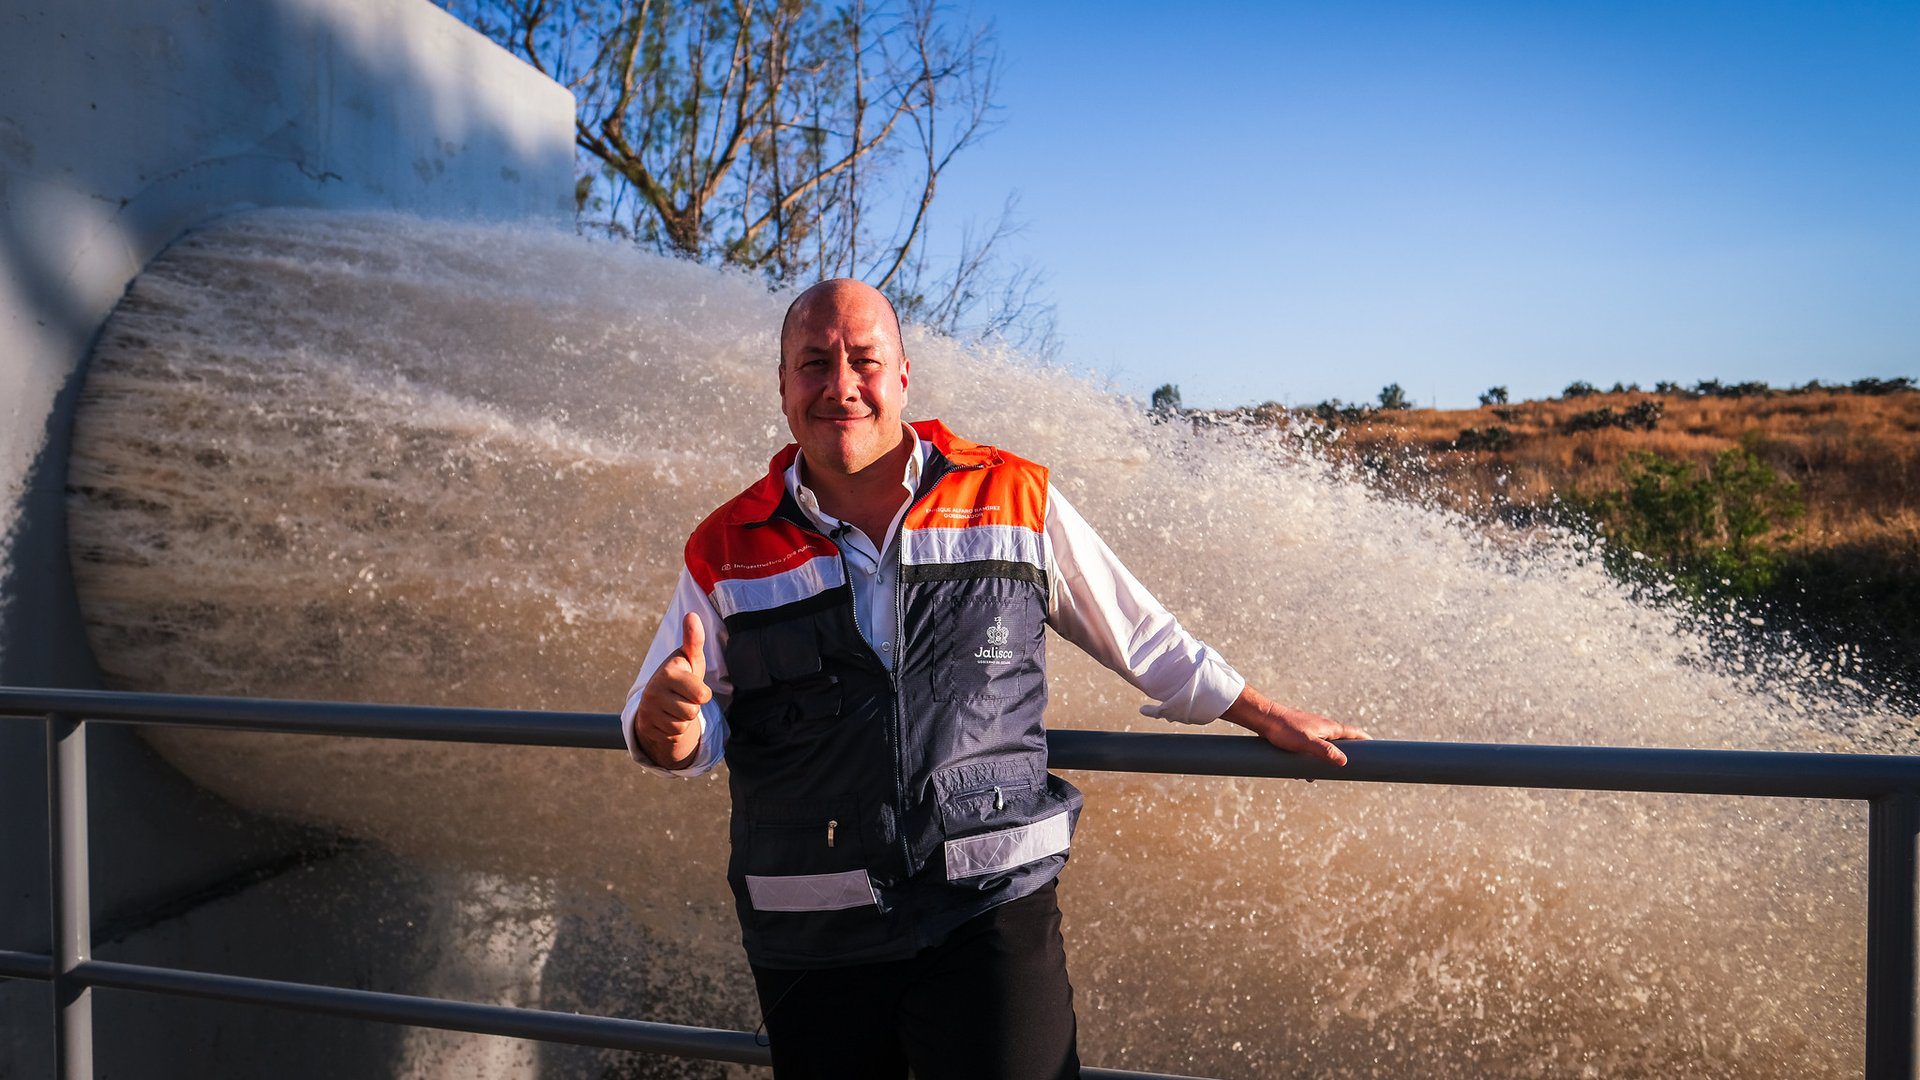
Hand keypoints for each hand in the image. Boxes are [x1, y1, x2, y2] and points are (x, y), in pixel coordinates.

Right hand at [635, 612, 711, 769]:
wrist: (657, 699)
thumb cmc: (681, 676)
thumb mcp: (690, 659)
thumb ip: (694, 640)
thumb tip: (691, 615)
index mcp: (668, 672)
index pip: (702, 695)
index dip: (702, 693)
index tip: (691, 685)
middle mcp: (654, 690)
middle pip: (692, 712)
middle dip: (693, 707)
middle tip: (683, 697)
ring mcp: (648, 709)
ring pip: (683, 725)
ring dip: (683, 719)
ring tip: (675, 706)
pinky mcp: (645, 726)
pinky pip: (673, 735)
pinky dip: (674, 729)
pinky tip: (667, 717)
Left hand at [1222, 685, 1369, 766]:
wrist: (1264, 718)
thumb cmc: (1285, 730)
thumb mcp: (1306, 743)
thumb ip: (1325, 751)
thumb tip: (1344, 761)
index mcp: (1329, 728)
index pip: (1353, 733)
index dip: (1365, 740)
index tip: (1376, 747)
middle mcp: (1323, 727)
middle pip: (1341, 741)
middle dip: (1345, 754)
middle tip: (1351, 767)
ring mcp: (1311, 730)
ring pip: (1324, 747)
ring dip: (1324, 760)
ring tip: (1317, 776)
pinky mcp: (1300, 734)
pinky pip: (1311, 748)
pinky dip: (1311, 758)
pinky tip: (1301, 770)